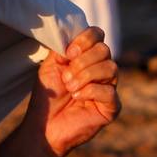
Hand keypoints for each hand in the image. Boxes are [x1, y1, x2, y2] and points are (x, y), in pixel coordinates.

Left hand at [28, 26, 120, 156]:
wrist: (43, 125)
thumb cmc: (48, 95)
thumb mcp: (51, 65)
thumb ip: (62, 47)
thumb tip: (72, 32)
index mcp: (88, 57)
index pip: (98, 35)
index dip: (85, 39)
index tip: (68, 53)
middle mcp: (102, 70)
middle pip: (105, 50)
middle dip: (82, 61)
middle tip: (66, 76)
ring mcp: (109, 88)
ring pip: (110, 68)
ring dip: (85, 76)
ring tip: (70, 87)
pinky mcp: (112, 107)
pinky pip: (110, 92)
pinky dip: (90, 91)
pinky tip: (77, 97)